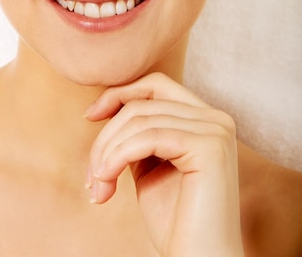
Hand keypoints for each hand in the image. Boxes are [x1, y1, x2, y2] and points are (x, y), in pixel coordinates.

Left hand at [85, 72, 244, 256]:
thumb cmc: (174, 219)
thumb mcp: (149, 164)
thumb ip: (138, 133)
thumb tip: (106, 106)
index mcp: (205, 118)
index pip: (156, 85)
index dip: (120, 93)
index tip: (90, 116)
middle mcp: (216, 118)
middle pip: (143, 103)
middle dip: (107, 134)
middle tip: (91, 174)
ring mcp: (216, 130)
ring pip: (140, 120)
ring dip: (107, 152)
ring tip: (97, 186)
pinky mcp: (210, 147)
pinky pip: (148, 137)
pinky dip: (118, 156)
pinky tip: (105, 180)